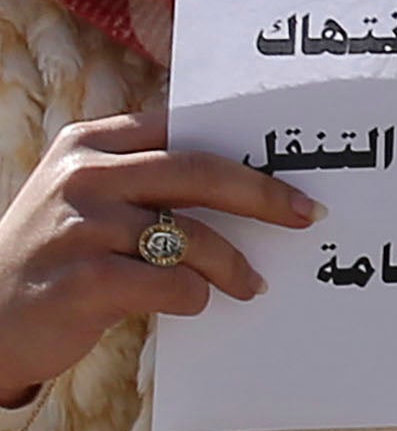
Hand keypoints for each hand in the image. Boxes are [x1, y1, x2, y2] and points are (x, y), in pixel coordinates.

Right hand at [0, 110, 319, 406]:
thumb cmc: (56, 258)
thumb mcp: (86, 201)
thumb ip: (146, 180)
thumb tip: (251, 183)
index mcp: (88, 143)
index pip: (183, 128)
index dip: (245, 143)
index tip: (297, 161)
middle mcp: (82, 175)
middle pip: (199, 172)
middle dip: (263, 195)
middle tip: (306, 215)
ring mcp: (77, 227)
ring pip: (189, 235)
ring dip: (232, 263)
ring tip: (252, 283)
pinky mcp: (79, 281)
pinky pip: (168, 283)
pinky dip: (193, 295)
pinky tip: (197, 302)